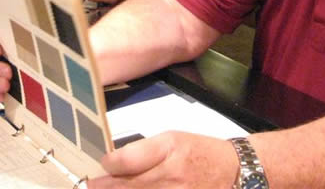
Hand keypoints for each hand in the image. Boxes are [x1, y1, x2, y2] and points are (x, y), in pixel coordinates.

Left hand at [89, 131, 237, 187]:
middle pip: (128, 186)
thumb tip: (112, 162)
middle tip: (90, 186)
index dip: (109, 164)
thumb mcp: (170, 139)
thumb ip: (142, 151)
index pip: (127, 160)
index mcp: (168, 151)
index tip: (101, 165)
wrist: (233, 172)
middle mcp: (171, 176)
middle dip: (105, 186)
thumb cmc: (198, 152)